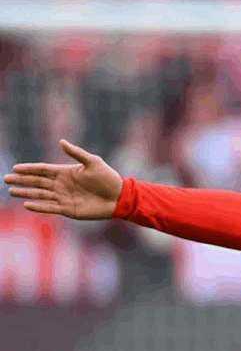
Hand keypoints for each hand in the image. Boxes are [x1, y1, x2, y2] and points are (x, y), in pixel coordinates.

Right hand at [3, 139, 123, 219]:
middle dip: (22, 181)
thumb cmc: (108, 178)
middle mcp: (62, 185)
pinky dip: (39, 206)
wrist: (119, 197)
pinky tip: (27, 204)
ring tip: (12, 191)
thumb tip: (61, 141)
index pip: (43, 170)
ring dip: (26, 193)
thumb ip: (76, 153)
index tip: (15, 168)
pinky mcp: (68, 209)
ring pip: (40, 195)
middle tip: (6, 179)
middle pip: (37, 182)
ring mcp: (64, 197)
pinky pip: (50, 207)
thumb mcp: (93, 162)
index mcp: (66, 172)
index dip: (29, 169)